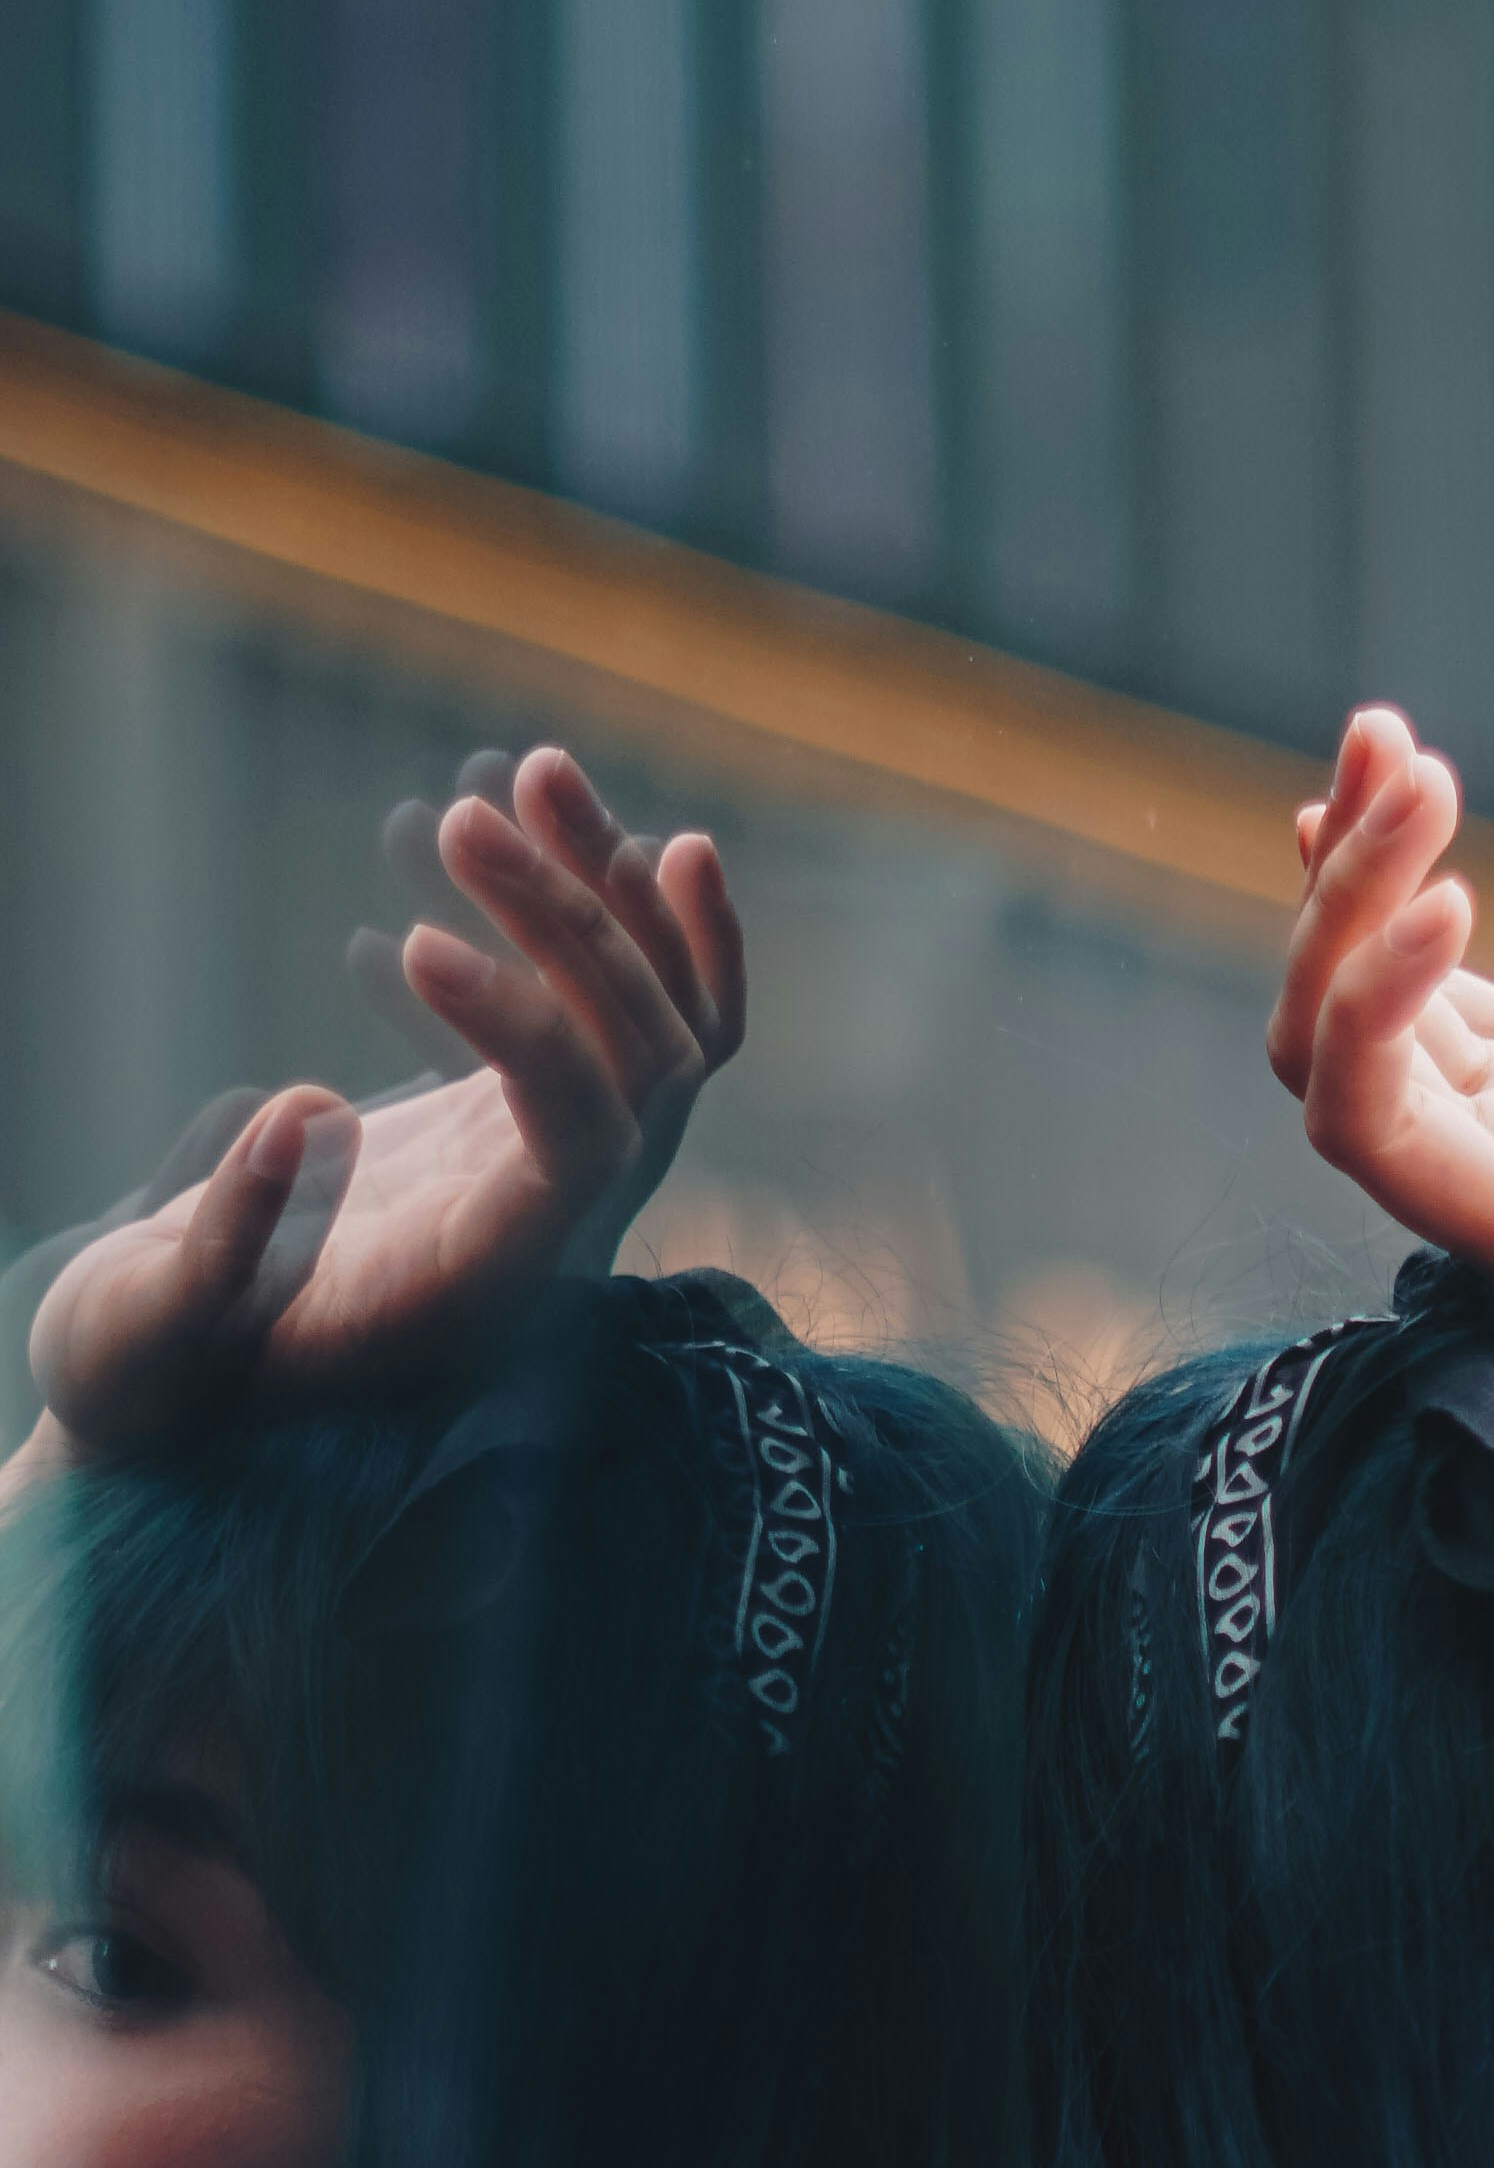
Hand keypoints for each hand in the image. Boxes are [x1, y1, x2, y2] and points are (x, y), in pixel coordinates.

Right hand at [23, 749, 746, 1456]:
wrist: (185, 1396)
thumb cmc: (159, 1377)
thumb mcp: (155, 1332)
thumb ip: (227, 1248)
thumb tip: (303, 1113)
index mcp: (488, 1292)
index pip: (584, 1144)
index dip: (532, 1034)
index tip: (423, 940)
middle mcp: (560, 1237)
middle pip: (648, 1067)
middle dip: (578, 930)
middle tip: (465, 814)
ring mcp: (559, 1176)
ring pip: (665, 1029)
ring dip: (615, 894)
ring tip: (539, 770)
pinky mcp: (529, 1122)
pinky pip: (639, 1025)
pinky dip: (641, 928)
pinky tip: (616, 827)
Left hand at [1267, 707, 1493, 1410]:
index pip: (1370, 1131)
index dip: (1365, 1009)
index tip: (1455, 898)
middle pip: (1332, 1052)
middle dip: (1345, 908)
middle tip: (1424, 768)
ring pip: (1367, 1000)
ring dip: (1355, 868)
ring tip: (1388, 731)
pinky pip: (1431, 980)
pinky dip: (1384, 884)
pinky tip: (1370, 784)